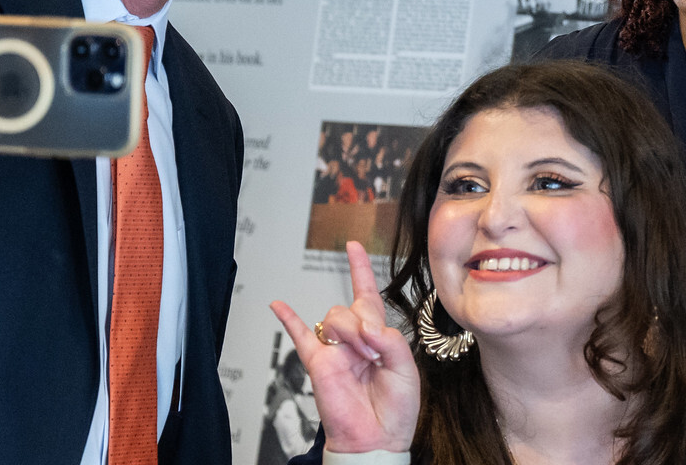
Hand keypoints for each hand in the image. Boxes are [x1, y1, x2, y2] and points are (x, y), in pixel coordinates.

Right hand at [269, 241, 417, 453]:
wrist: (376, 440)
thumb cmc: (395, 410)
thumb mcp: (407, 370)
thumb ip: (391, 341)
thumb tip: (365, 327)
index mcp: (378, 338)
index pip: (368, 295)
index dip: (361, 270)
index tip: (354, 247)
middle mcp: (354, 340)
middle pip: (351, 306)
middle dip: (366, 323)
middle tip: (374, 351)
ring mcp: (335, 351)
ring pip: (334, 317)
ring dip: (350, 331)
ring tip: (362, 357)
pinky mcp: (318, 364)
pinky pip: (300, 336)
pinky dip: (288, 319)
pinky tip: (278, 304)